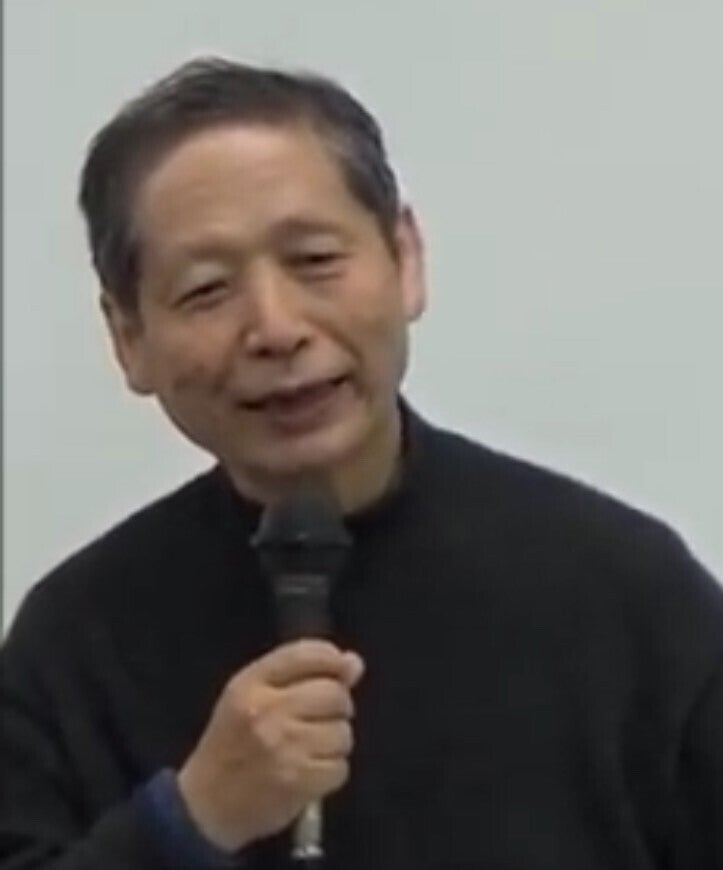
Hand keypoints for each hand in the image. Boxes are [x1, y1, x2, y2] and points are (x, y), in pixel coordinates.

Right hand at [177, 639, 363, 851]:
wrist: (205, 805)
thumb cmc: (232, 743)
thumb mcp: (249, 695)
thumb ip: (299, 673)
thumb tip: (354, 664)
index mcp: (251, 684)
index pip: (307, 655)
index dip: (333, 660)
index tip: (340, 671)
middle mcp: (267, 711)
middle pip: (334, 694)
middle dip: (337, 706)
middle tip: (320, 719)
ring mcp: (284, 748)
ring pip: (342, 733)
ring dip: (335, 743)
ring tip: (310, 749)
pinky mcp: (298, 782)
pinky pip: (340, 767)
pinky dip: (331, 772)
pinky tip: (310, 772)